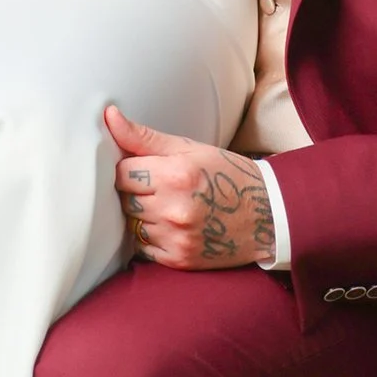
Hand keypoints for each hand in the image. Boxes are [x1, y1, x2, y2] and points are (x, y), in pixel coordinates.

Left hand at [106, 106, 276, 270]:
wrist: (267, 214)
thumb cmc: (227, 175)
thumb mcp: (189, 148)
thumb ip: (144, 137)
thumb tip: (109, 116)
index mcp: (176, 174)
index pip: (122, 173)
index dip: (129, 169)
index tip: (145, 169)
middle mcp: (174, 208)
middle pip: (125, 199)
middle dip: (136, 192)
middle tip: (159, 187)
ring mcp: (177, 237)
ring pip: (133, 224)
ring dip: (143, 216)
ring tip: (168, 206)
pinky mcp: (179, 260)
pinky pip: (144, 248)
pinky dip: (152, 237)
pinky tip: (173, 225)